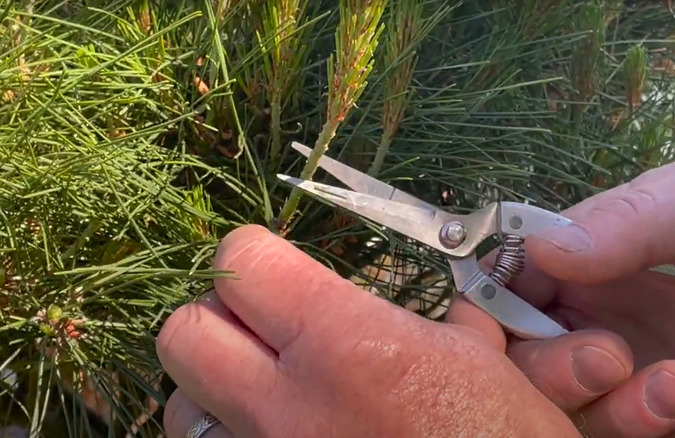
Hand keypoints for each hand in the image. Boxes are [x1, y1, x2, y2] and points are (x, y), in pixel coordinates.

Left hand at [155, 225, 674, 437]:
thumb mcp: (483, 365)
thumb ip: (432, 323)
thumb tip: (437, 312)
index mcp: (344, 343)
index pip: (241, 264)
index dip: (257, 257)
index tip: (280, 270)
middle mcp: (285, 403)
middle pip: (183, 333)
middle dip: (217, 319)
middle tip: (263, 328)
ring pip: (180, 408)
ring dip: (211, 390)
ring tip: (264, 395)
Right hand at [453, 159, 674, 435]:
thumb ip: (627, 220)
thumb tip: (543, 249)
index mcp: (580, 265)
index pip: (506, 292)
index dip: (494, 315)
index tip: (509, 333)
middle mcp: (593, 321)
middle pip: (528, 365)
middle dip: (556, 372)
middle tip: (611, 360)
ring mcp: (631, 374)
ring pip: (579, 414)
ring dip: (619, 412)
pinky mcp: (671, 418)